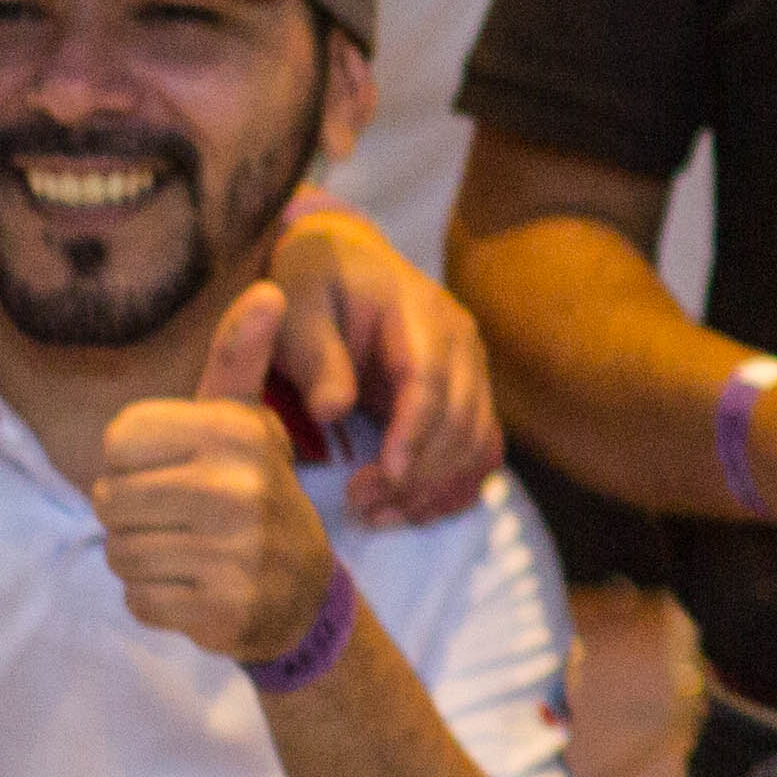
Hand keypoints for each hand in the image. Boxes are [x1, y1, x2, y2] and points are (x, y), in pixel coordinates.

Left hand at [97, 285, 344, 660]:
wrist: (304, 594)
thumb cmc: (254, 493)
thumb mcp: (247, 423)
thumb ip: (240, 357)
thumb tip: (269, 288)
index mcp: (235, 433)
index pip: (117, 440)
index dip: (133, 461)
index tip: (175, 471)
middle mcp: (237, 488)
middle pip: (108, 499)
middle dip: (131, 515)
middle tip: (178, 519)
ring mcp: (233, 554)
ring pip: (119, 552)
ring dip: (141, 558)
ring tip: (186, 552)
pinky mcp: (223, 610)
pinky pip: (139, 601)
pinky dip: (155, 601)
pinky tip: (194, 589)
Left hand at [258, 196, 495, 521]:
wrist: (345, 261)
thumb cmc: (314, 285)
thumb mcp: (296, 306)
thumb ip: (313, 353)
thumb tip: (333, 409)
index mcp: (420, 313)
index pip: (430, 379)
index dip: (415, 431)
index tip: (387, 475)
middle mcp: (460, 343)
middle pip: (462, 419)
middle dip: (418, 472)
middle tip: (361, 503)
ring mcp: (472, 371)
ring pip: (477, 443)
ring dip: (435, 488)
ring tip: (378, 515)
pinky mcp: (469, 397)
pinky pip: (480, 452)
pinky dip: (454, 488)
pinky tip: (412, 512)